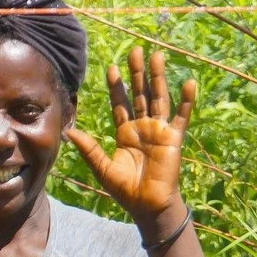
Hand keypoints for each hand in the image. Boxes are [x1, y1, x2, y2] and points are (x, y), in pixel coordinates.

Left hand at [67, 47, 195, 235]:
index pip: (119, 103)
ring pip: (158, 98)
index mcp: (125, 132)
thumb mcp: (102, 167)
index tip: (111, 67)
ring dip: (158, 78)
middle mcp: (142, 127)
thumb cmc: (125, 190)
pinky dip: (186, 101)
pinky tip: (188, 83)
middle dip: (137, 73)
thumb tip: (68, 131)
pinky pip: (181, 116)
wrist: (147, 206)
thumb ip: (88, 148)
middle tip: (135, 51)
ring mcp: (159, 130)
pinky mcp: (173, 138)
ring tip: (157, 56)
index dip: (116, 86)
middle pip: (139, 94)